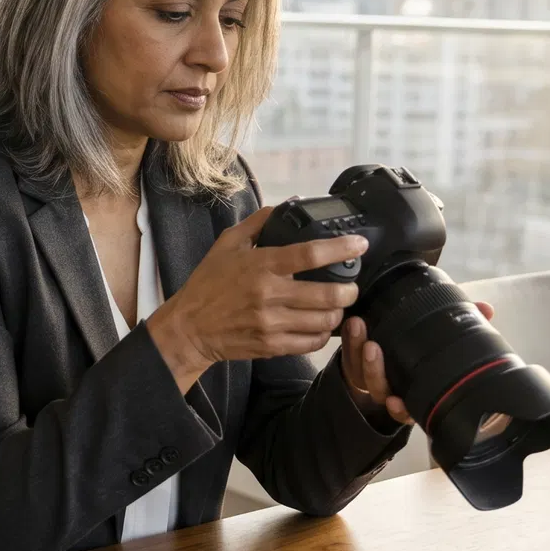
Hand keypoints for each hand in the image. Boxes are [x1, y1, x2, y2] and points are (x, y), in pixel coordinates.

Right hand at [145, 205, 365, 394]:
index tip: (360, 244)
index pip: (311, 254)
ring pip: (324, 321)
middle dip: (350, 290)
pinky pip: (311, 343)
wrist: (189, 327)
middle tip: (352, 285)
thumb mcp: (227, 244)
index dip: (342, 248)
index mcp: (262, 265)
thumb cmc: (208, 283)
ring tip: (337, 306)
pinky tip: (321, 326)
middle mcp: (269, 294)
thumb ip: (258, 223)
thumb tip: (289, 204)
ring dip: (338, 313)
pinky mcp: (272, 346)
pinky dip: (323, 335)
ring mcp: (272, 323)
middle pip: (328, 294)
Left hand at [340, 301, 495, 424]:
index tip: (396, 403)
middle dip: (374, 369)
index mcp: (412, 390)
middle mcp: (390, 386)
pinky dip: (350, 340)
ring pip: (360, 368)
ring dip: (359, 348)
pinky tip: (353, 325)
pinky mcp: (355, 356)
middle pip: (377, 386)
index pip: (406, 407)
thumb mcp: (441, 339)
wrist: (391, 350)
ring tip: (361, 328)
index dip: (400, 408)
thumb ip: (463, 323)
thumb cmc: (421, 349)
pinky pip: (349, 352)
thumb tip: (486, 309)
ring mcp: (370, 372)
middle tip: (373, 347)